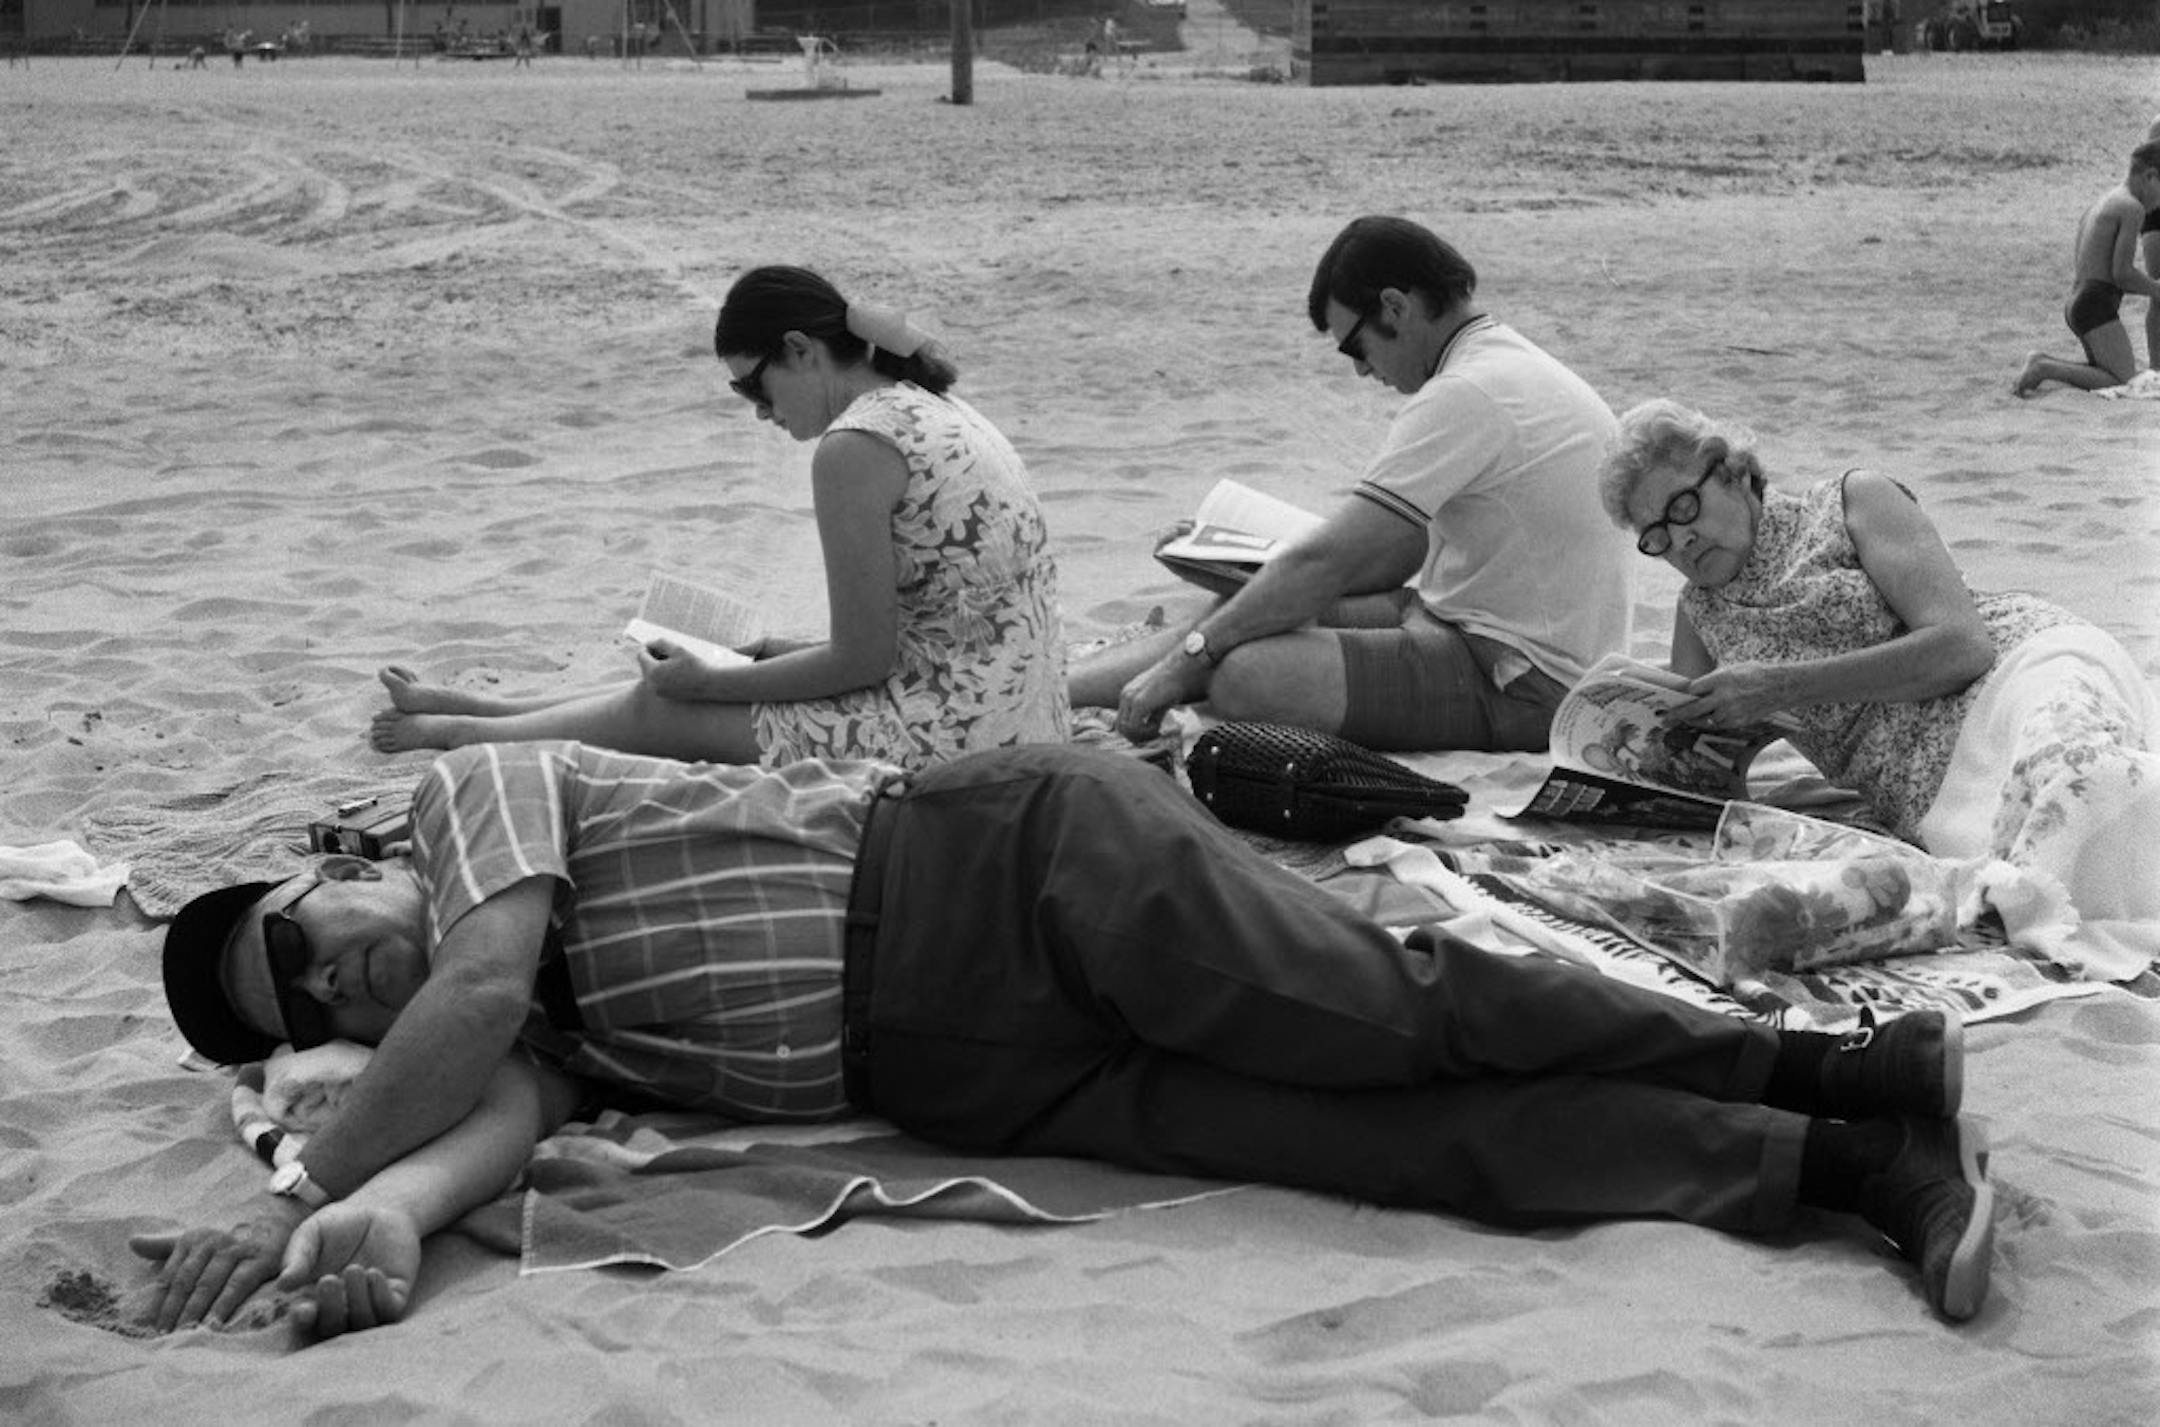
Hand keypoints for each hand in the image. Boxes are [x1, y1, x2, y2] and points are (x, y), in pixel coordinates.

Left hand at [128, 1202, 303, 1331]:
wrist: (278, 1209)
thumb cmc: (234, 1228)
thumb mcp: (201, 1233)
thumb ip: (166, 1243)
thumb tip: (132, 1243)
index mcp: (193, 1238)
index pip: (169, 1277)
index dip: (159, 1304)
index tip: (149, 1329)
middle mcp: (211, 1242)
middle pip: (185, 1283)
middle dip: (172, 1313)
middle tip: (162, 1340)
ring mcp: (235, 1249)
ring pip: (207, 1286)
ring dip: (194, 1313)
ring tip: (183, 1338)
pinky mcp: (260, 1258)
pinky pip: (237, 1286)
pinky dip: (224, 1306)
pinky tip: (215, 1326)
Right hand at [278, 1201, 423, 1337]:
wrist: (378, 1210)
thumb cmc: (338, 1225)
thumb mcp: (312, 1234)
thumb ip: (298, 1257)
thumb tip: (283, 1285)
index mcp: (313, 1298)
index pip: (306, 1320)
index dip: (303, 1321)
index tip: (301, 1309)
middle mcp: (340, 1307)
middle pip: (333, 1327)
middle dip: (330, 1309)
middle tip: (329, 1280)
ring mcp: (368, 1303)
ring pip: (362, 1322)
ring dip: (357, 1300)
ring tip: (354, 1269)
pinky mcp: (395, 1296)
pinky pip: (388, 1310)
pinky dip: (380, 1296)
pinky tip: (374, 1273)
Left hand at [634, 638, 723, 700]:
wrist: (710, 684)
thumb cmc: (695, 664)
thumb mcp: (677, 649)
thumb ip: (660, 643)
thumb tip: (648, 644)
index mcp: (653, 672)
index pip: (641, 655)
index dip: (649, 646)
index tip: (659, 643)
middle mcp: (652, 685)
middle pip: (644, 665)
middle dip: (653, 656)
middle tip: (670, 652)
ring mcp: (658, 692)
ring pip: (650, 674)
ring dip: (658, 665)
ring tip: (674, 661)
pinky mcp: (665, 696)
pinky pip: (657, 682)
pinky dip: (663, 675)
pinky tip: (677, 671)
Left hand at [1114, 654, 1210, 743]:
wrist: (1181, 669)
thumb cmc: (1174, 683)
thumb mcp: (1159, 701)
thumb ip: (1152, 715)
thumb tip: (1152, 730)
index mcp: (1128, 694)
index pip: (1122, 720)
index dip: (1135, 731)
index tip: (1151, 732)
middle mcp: (1125, 696)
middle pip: (1120, 727)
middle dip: (1136, 736)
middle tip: (1153, 735)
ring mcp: (1130, 699)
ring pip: (1125, 729)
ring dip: (1142, 734)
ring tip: (1157, 729)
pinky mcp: (1139, 703)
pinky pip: (1135, 727)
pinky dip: (1147, 731)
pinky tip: (1158, 726)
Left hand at [1668, 662, 1790, 730]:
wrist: (1780, 686)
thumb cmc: (1754, 673)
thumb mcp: (1731, 669)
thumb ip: (1712, 680)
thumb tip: (1693, 688)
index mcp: (1720, 679)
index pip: (1693, 689)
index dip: (1682, 694)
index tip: (1673, 698)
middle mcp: (1724, 696)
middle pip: (1693, 708)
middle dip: (1676, 715)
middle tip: (1664, 720)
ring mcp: (1732, 710)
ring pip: (1705, 720)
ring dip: (1694, 720)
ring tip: (1684, 720)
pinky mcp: (1739, 721)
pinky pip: (1719, 725)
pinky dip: (1710, 723)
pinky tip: (1705, 721)